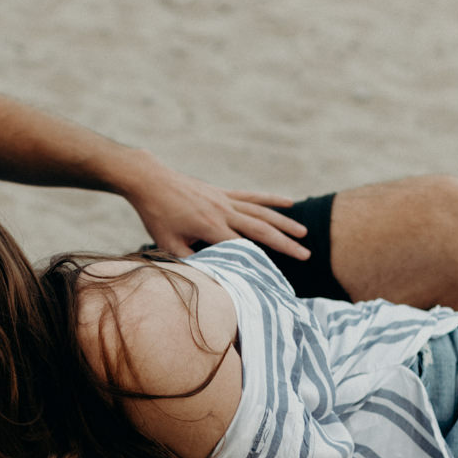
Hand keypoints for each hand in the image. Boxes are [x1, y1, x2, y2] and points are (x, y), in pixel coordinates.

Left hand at [123, 164, 307, 260]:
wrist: (151, 181)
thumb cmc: (157, 215)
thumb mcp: (168, 243)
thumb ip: (190, 259)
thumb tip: (211, 274)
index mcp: (210, 227)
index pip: (242, 248)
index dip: (260, 262)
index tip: (276, 276)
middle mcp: (223, 212)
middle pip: (261, 229)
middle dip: (285, 243)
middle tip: (306, 254)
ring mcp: (225, 200)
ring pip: (262, 212)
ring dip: (284, 222)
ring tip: (304, 232)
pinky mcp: (224, 193)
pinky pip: (252, 196)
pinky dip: (272, 200)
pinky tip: (289, 203)